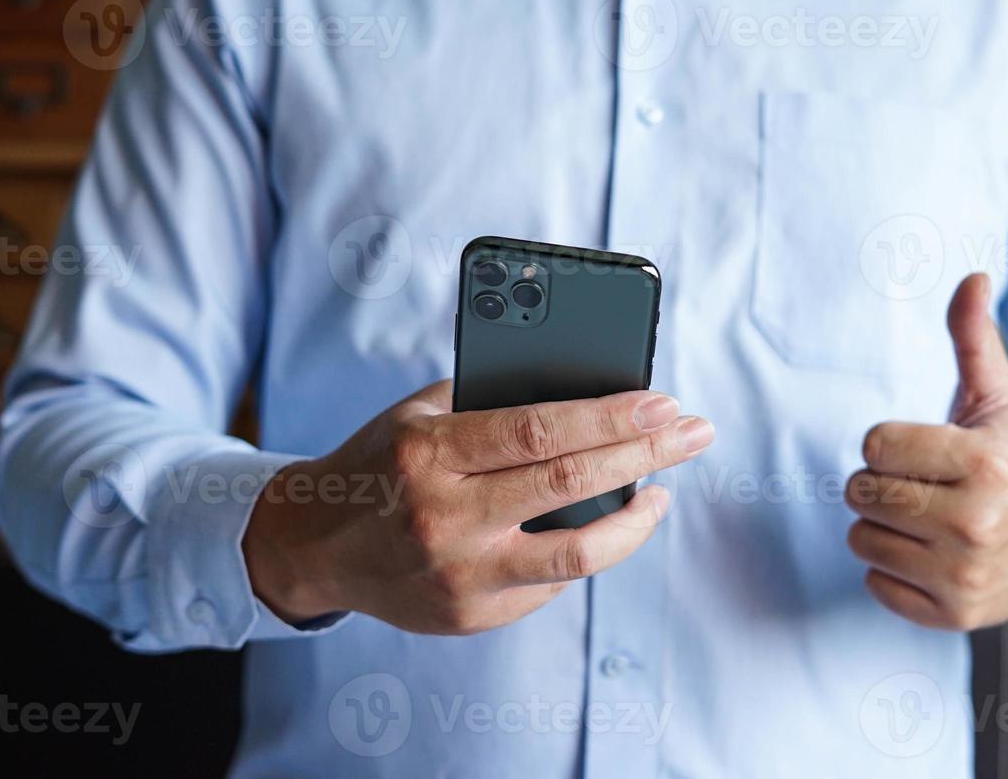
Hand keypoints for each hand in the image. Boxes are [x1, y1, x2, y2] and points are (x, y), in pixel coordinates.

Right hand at [244, 380, 713, 634]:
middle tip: (694, 432)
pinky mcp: (470, 615)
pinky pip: (549, 581)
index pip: (539, 429)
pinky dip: (586, 550)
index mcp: (431, 452)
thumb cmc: (380, 463)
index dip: (610, 416)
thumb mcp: (419, 415)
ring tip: (660, 493)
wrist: (314, 546)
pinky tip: (602, 525)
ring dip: (635, 521)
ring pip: (577, 554)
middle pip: (570, 484)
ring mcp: (460, 574)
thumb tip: (585, 392)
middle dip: (647, 453)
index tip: (663, 402)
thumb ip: (489, 401)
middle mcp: (446, 516)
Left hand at [844, 273, 1007, 630]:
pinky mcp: (953, 615)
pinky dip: (892, 567)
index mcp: (985, 464)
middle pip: (860, 492)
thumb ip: (974, 337)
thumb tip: (973, 276)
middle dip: (881, 482)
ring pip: (860, 537)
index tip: (925, 448)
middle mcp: (976, 524)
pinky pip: (875, 582)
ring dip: (882, 524)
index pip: (873, 445)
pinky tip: (930, 553)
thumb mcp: (999, 396)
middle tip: (923, 484)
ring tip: (926, 517)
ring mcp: (965, 577)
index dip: (889, 442)